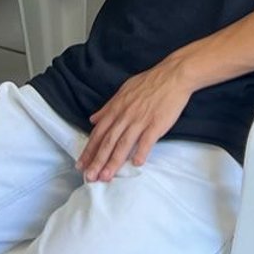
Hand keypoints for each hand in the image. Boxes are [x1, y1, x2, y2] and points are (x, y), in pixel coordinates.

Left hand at [79, 57, 196, 180]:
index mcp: (116, 108)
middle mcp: (125, 115)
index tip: (81, 165)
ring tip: (106, 177)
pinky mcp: (156, 123)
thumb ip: (108, 107)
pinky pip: (147, 140)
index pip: (99, 132)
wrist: (173, 75)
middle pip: (108, 141)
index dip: (89, 150)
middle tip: (89, 177)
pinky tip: (136, 164)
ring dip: (113, 161)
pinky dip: (141, 152)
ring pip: (124, 143)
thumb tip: (93, 119)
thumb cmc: (149, 83)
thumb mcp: (124, 91)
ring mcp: (140, 120)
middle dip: (97, 161)